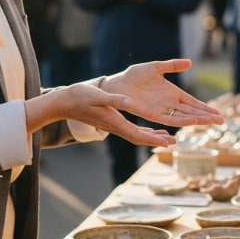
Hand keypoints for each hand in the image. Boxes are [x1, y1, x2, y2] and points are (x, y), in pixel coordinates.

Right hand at [49, 84, 175, 147]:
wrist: (65, 102)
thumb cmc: (79, 97)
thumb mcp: (97, 95)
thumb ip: (114, 99)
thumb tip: (129, 103)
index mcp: (114, 122)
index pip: (137, 134)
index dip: (153, 139)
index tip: (168, 142)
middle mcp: (115, 127)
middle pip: (140, 138)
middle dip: (157, 141)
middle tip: (174, 142)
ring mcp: (113, 126)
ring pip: (137, 135)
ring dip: (153, 137)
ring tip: (168, 138)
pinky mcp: (112, 121)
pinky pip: (131, 130)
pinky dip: (144, 131)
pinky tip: (151, 129)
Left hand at [102, 59, 224, 127]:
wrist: (118, 83)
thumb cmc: (135, 75)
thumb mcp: (156, 67)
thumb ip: (172, 65)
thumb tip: (190, 62)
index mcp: (172, 92)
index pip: (193, 102)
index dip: (205, 108)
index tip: (218, 113)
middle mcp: (169, 103)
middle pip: (192, 111)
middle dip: (206, 116)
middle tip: (222, 121)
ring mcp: (162, 109)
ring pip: (184, 116)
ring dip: (198, 119)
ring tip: (212, 122)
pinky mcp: (153, 114)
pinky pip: (170, 118)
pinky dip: (182, 120)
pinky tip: (193, 120)